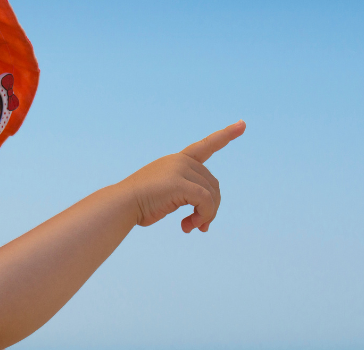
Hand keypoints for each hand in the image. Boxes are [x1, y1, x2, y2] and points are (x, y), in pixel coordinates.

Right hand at [120, 120, 245, 232]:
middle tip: (201, 226)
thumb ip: (186, 197)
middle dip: (211, 208)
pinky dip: (204, 216)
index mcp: (176, 160)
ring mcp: (180, 170)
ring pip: (211, 194)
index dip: (225, 135)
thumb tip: (205, 216)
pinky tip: (190, 226)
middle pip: (213, 184)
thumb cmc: (140, 204)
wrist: (121, 205)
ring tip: (194, 227)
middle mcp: (180, 161)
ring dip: (207, 215)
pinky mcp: (180, 183)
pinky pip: (206, 201)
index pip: (205, 145)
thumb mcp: (166, 196)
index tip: (242, 124)